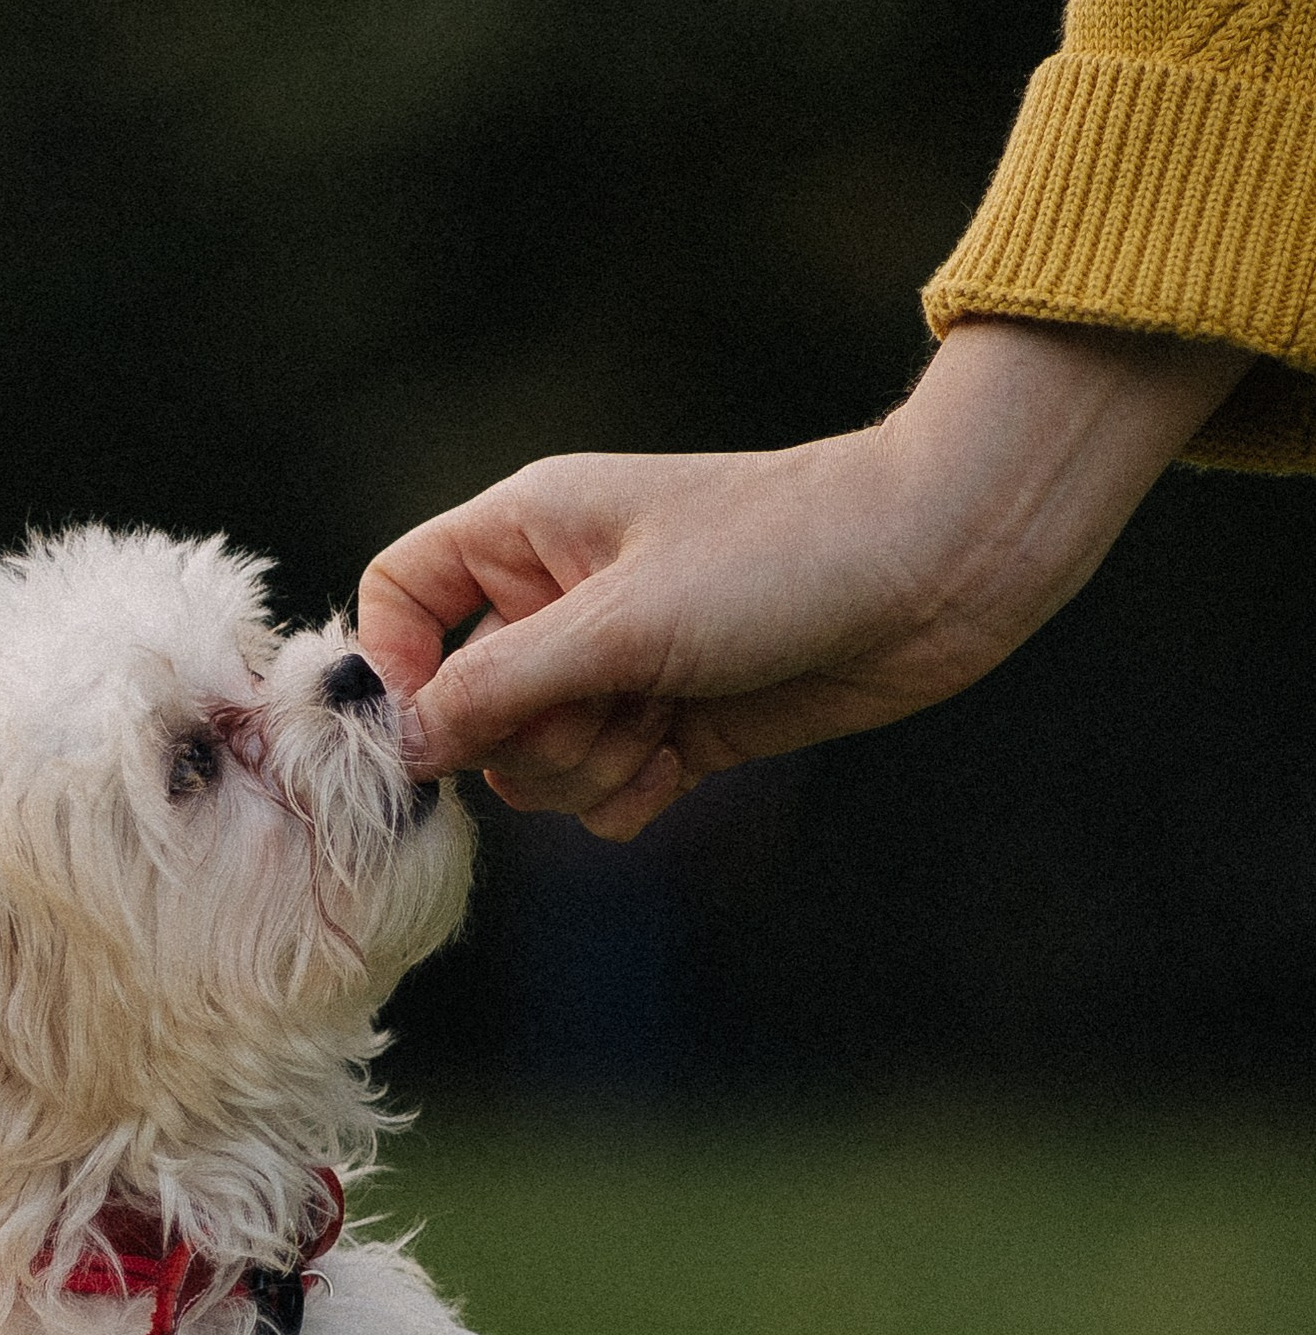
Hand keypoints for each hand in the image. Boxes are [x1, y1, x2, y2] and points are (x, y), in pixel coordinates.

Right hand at [358, 319, 1248, 836]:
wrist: (938, 572)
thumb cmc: (784, 557)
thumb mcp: (624, 621)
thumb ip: (501, 686)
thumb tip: (405, 747)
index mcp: (527, 532)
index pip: (401, 598)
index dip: (398, 670)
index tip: (440, 728)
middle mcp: (559, 600)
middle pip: (468, 712)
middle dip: (530, 740)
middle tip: (610, 707)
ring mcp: (617, 669)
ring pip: (535, 770)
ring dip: (587, 774)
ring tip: (661, 727)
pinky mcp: (673, 728)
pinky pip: (601, 802)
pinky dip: (632, 799)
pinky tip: (685, 766)